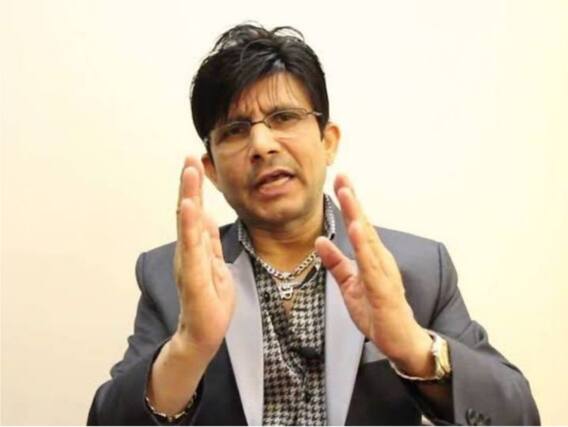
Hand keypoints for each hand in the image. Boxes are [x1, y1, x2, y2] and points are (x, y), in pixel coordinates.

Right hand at [173, 155, 234, 358]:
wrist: (202, 334)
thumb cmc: (209, 302)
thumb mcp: (215, 264)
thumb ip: (208, 241)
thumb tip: (205, 215)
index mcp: (196, 248)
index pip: (195, 212)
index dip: (194, 187)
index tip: (195, 162)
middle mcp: (187, 252)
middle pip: (187, 212)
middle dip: (189, 184)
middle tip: (189, 157)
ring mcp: (188, 263)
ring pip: (187, 225)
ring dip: (188, 196)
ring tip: (189, 172)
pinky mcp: (192, 277)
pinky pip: (191, 248)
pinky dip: (190, 226)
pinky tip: (191, 207)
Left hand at [315, 175, 433, 375]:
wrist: (400, 340)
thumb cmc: (377, 311)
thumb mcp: (349, 284)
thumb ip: (336, 263)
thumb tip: (319, 240)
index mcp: (372, 257)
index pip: (359, 225)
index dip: (349, 202)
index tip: (339, 181)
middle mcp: (380, 259)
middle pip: (364, 224)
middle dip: (353, 200)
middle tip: (342, 176)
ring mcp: (383, 273)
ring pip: (368, 240)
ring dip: (358, 216)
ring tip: (348, 195)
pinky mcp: (384, 290)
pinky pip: (372, 266)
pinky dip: (364, 247)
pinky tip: (357, 231)